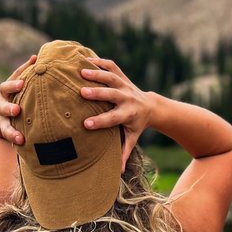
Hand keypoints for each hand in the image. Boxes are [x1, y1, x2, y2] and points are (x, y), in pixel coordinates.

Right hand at [0, 54, 37, 142]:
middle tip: (17, 110)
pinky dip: (15, 141)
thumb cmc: (18, 92)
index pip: (6, 87)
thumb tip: (36, 56)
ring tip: (19, 138)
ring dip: (11, 132)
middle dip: (9, 108)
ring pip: (4, 126)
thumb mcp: (20, 81)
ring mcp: (4, 120)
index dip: (13, 85)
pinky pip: (10, 138)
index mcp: (7, 92)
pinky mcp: (8, 132)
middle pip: (2, 107)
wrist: (6, 112)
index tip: (21, 84)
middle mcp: (2, 106)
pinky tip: (23, 145)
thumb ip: (26, 71)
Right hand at [80, 57, 154, 171]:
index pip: (114, 118)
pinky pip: (112, 66)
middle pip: (113, 94)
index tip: (85, 124)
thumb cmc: (136, 125)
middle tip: (81, 92)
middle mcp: (127, 98)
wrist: (151, 106)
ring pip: (112, 77)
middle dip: (98, 93)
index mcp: (129, 115)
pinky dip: (100, 61)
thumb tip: (116, 172)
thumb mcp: (132, 138)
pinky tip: (84, 59)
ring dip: (97, 73)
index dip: (100, 122)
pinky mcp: (123, 76)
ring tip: (80, 71)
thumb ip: (124, 153)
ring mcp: (125, 85)